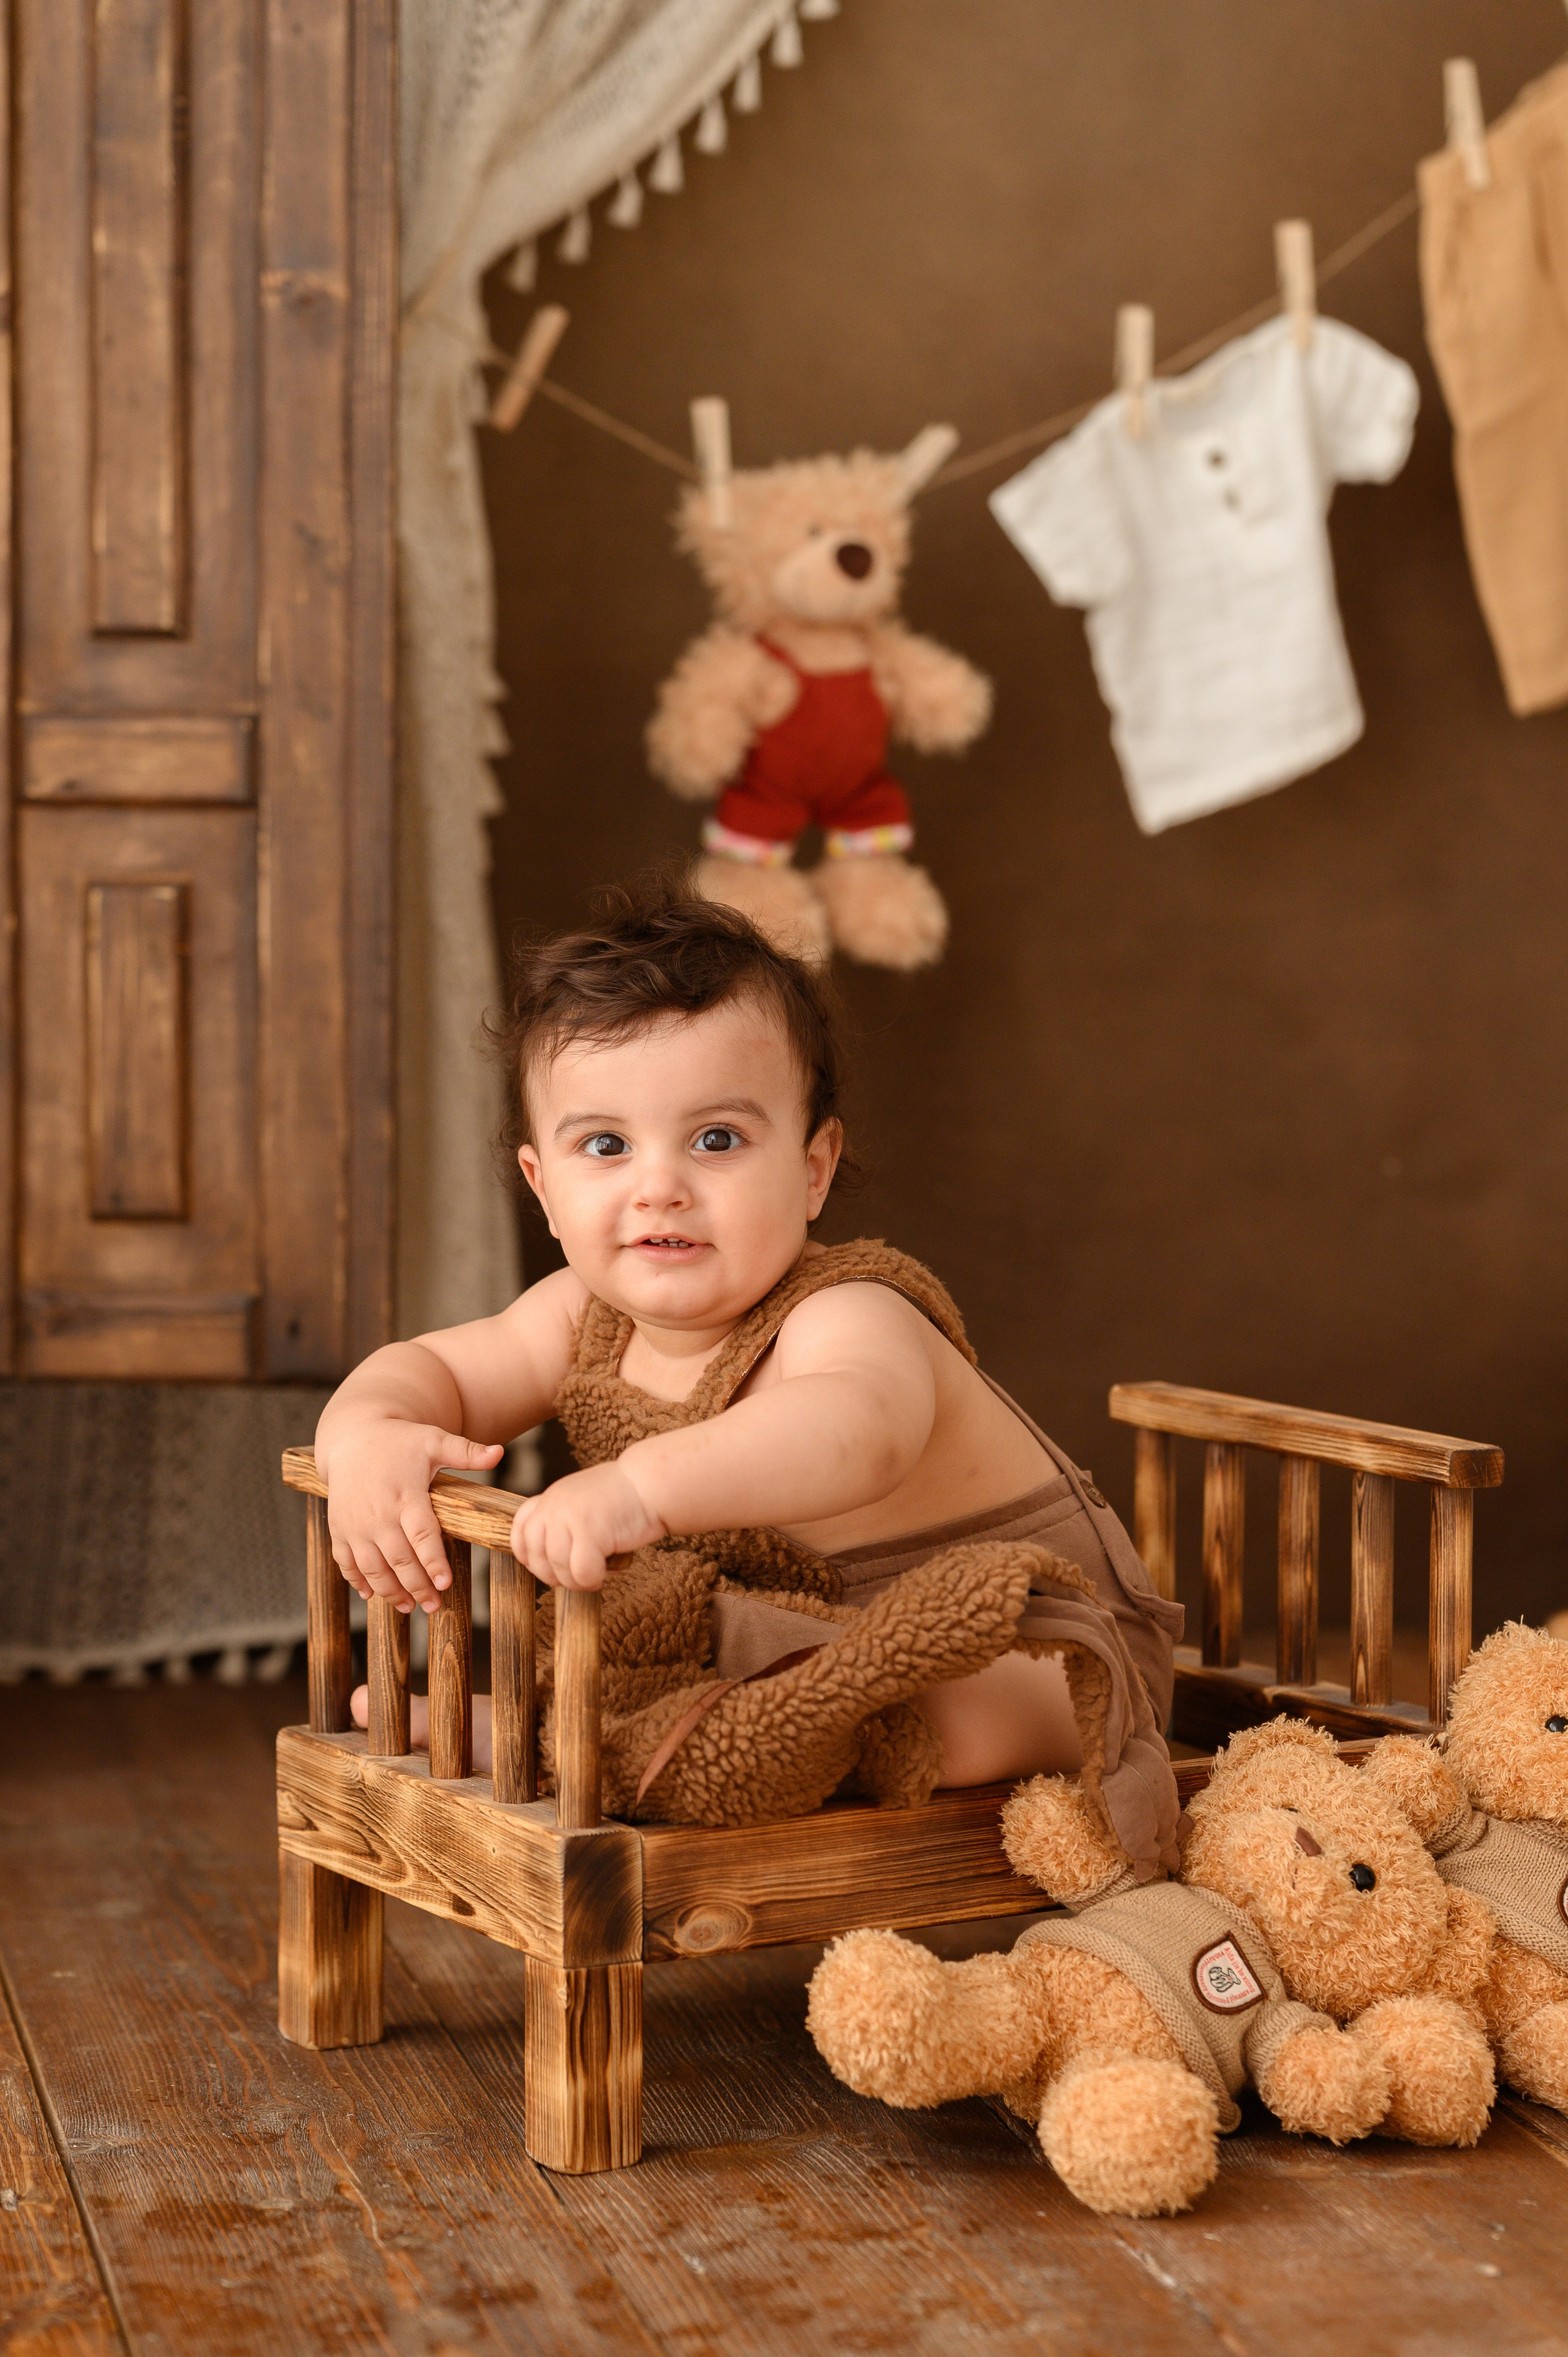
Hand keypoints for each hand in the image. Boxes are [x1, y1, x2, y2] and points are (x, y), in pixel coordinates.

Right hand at [319, 1421, 502, 1612]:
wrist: (351, 1437)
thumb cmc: (400, 1441)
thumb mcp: (433, 1440)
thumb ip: (466, 1452)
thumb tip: (500, 1453)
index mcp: (405, 1495)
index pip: (422, 1535)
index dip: (433, 1561)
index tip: (445, 1583)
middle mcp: (378, 1514)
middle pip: (399, 1558)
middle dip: (417, 1586)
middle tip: (434, 1606)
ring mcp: (355, 1524)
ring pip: (372, 1567)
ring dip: (390, 1590)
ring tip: (408, 1607)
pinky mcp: (339, 1529)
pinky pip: (345, 1561)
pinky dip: (357, 1581)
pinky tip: (371, 1596)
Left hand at [509, 1462, 665, 1589]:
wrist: (650, 1484)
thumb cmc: (623, 1500)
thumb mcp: (581, 1504)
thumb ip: (562, 1524)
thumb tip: (550, 1565)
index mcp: (550, 1498)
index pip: (520, 1531)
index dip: (528, 1556)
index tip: (548, 1567)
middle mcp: (554, 1504)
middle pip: (535, 1555)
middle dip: (553, 1576)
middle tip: (576, 1578)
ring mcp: (569, 1516)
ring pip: (558, 1567)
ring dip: (576, 1581)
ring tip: (594, 1577)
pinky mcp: (590, 1530)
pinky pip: (581, 1572)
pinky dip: (592, 1580)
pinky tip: (605, 1574)